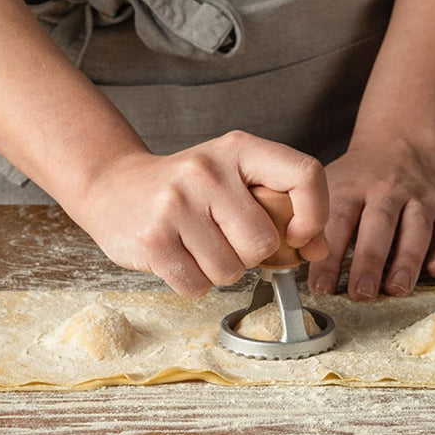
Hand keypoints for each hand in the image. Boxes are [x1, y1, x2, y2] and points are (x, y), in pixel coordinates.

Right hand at [69, 131, 328, 295]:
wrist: (114, 186)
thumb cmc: (192, 189)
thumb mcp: (238, 180)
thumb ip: (284, 209)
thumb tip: (320, 250)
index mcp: (240, 148)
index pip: (305, 174)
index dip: (315, 213)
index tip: (298, 234)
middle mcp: (208, 170)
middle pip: (264, 241)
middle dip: (253, 254)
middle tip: (229, 239)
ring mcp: (177, 203)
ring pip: (232, 270)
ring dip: (223, 270)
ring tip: (201, 245)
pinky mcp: (152, 238)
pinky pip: (197, 285)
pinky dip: (195, 283)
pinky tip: (181, 257)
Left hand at [308, 137, 434, 299]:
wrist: (399, 142)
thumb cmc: (358, 178)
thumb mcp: (330, 184)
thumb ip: (315, 220)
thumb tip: (289, 265)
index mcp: (354, 185)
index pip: (339, 222)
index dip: (329, 256)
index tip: (321, 287)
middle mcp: (389, 189)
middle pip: (379, 224)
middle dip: (369, 261)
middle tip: (360, 293)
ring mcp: (421, 197)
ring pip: (416, 228)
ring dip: (407, 260)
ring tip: (396, 290)